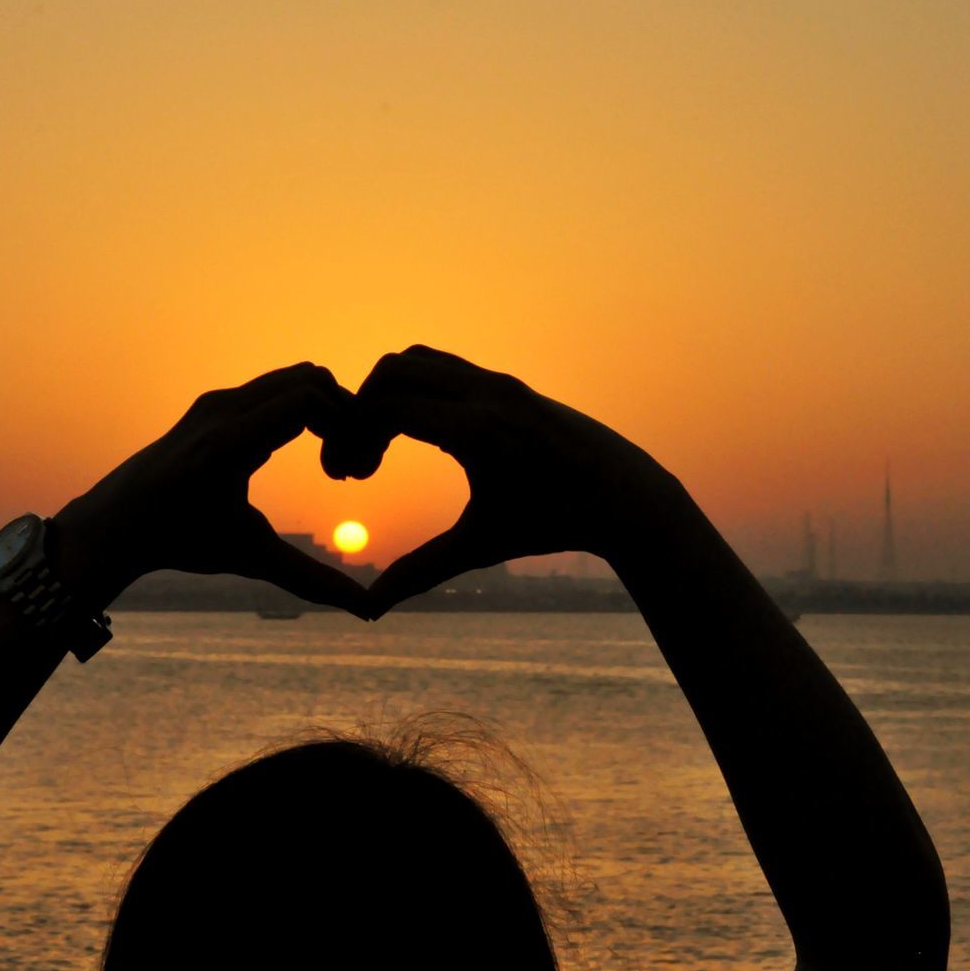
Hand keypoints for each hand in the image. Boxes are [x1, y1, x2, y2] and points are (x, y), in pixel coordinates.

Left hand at [55, 363, 369, 617]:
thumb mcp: (253, 560)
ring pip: (294, 378)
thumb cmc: (184, 545)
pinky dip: (301, 408)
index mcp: (228, 446)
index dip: (346, 426)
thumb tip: (371, 614)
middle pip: (308, 379)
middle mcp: (221, 412)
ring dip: (324, 410)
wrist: (116, 525)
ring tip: (333, 461)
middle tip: (351, 464)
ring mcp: (215, 401)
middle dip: (343, 413)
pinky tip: (306, 451)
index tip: (350, 473)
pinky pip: (274, 388)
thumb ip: (314, 581)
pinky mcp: (214, 402)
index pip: (307, 399)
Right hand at [320, 345, 679, 616]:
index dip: (350, 438)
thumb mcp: (480, 548)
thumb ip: (420, 572)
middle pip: (390, 372)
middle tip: (356, 463)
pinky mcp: (504, 381)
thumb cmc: (552, 526)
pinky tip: (412, 433)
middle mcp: (487, 394)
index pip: (386, 408)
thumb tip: (368, 610)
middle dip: (360, 411)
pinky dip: (413, 388)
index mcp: (478, 432)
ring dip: (385, 394)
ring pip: (414, 360)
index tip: (346, 477)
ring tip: (378, 446)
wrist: (623, 495)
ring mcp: (498, 381)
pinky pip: (440, 366)